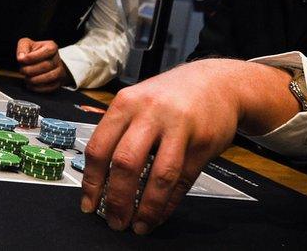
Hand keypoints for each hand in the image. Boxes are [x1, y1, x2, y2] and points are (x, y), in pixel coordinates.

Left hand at [16, 38, 72, 92]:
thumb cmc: (35, 53)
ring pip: (49, 77)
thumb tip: (21, 57)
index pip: (46, 51)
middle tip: (22, 70)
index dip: (32, 57)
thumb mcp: (27, 44)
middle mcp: (57, 59)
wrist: (45, 62)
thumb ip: (23, 47)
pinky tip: (31, 85)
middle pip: (46, 66)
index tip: (21, 60)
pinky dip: (38, 88)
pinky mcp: (57, 83)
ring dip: (34, 79)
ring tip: (27, 78)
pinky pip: (49, 87)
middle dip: (30, 69)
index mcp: (51, 47)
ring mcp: (59, 72)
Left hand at [80, 59, 296, 234]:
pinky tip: (159, 214)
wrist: (217, 82)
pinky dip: (169, 203)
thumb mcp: (137, 101)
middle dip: (117, 199)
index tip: (89, 204)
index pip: (99, 147)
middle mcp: (149, 113)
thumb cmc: (170, 96)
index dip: (92, 181)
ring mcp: (178, 128)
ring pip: (158, 175)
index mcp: (125, 104)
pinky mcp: (202, 142)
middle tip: (115, 221)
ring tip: (138, 225)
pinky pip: (182, 180)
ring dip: (146, 207)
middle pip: (125, 163)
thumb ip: (118, 132)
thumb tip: (100, 178)